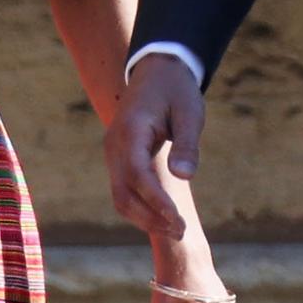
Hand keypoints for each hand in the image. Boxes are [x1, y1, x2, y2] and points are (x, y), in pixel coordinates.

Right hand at [106, 53, 205, 237]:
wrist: (157, 70)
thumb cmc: (177, 90)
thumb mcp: (190, 112)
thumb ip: (187, 144)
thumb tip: (184, 176)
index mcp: (131, 130)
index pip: (137, 175)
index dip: (156, 202)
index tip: (179, 221)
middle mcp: (114, 145)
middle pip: (123, 193)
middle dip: (151, 218)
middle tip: (182, 232)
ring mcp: (112, 152)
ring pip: (120, 196)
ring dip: (145, 218)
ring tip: (176, 229)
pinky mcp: (118, 158)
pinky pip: (123, 189)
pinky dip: (141, 207)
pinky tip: (164, 217)